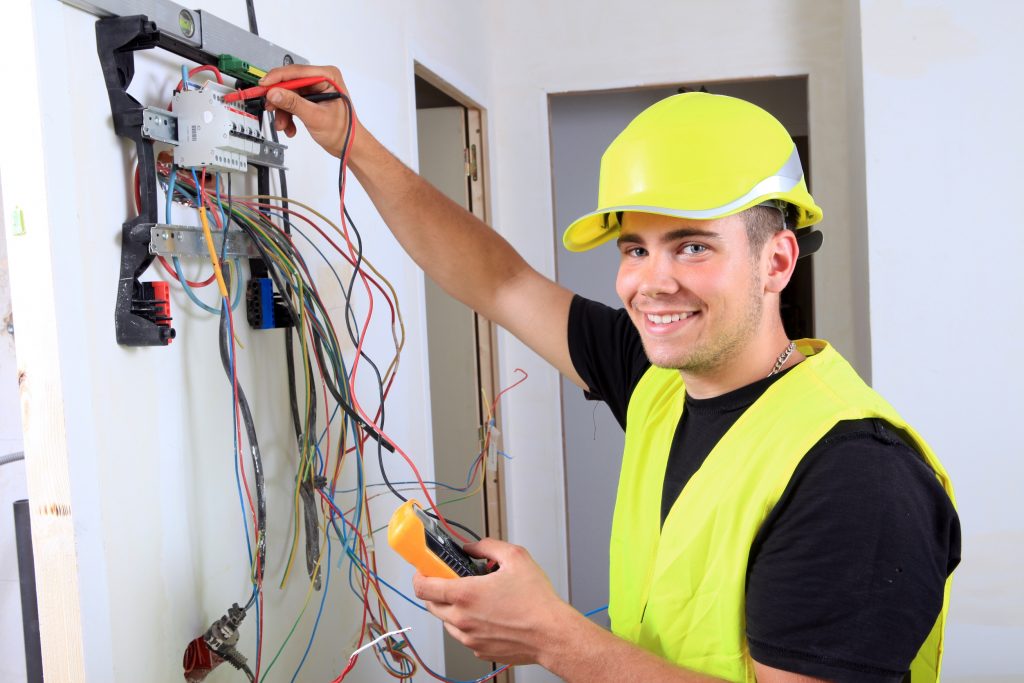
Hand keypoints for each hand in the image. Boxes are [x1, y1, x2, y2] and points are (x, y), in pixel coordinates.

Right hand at [259, 64, 355, 157]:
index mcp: (328, 76)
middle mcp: (321, 80)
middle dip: (279, 99)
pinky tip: (290, 128)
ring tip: (283, 125)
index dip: (277, 78)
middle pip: (290, 83)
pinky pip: (291, 103)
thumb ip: (293, 104)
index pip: (297, 72)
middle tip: (270, 108)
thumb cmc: (343, 132)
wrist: (349, 147)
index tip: (263, 86)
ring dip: (283, 111)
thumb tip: (275, 93)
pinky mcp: (310, 99)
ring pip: (288, 95)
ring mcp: (315, 90)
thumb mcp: (315, 117)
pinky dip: (288, 116)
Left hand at [413, 538, 575, 664]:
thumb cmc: (537, 602)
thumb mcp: (515, 557)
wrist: (552, 634)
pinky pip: (464, 635)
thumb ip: (487, 546)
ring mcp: (469, 637)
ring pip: (446, 621)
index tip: (424, 570)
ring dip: (453, 608)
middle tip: (452, 580)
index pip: (423, 587)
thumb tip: (472, 546)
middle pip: (431, 604)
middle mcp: (462, 619)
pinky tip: (488, 615)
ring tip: (476, 599)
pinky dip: (468, 624)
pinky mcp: (479, 650)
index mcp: (466, 595)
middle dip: (437, 590)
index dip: (419, 575)